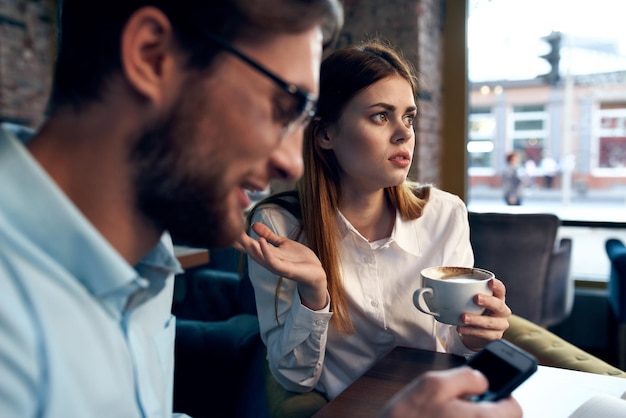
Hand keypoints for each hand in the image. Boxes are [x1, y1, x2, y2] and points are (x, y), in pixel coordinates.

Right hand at [236, 222, 327, 309]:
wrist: (316, 273)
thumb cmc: (299, 259)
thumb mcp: (282, 243)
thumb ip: (269, 235)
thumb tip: (253, 224)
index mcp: (267, 254)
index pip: (249, 245)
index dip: (238, 237)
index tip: (227, 227)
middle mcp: (268, 261)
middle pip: (251, 251)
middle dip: (240, 242)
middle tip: (229, 231)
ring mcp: (276, 266)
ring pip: (259, 257)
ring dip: (250, 247)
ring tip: (242, 236)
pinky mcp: (285, 270)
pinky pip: (272, 261)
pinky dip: (265, 252)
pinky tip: (260, 242)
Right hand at [378, 367, 521, 417]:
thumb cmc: (408, 417)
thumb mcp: (433, 384)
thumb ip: (465, 377)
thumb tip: (482, 379)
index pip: (514, 408)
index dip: (503, 393)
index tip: (490, 387)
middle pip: (498, 417)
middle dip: (482, 404)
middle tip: (459, 399)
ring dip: (466, 413)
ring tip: (442, 411)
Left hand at [457, 278, 511, 350]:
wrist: (477, 333)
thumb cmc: (475, 312)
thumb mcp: (472, 302)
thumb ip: (463, 294)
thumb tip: (437, 287)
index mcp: (498, 298)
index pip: (500, 290)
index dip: (496, 285)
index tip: (489, 281)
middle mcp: (502, 311)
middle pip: (498, 305)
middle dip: (487, 301)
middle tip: (476, 298)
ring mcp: (500, 325)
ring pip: (489, 322)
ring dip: (475, 319)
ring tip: (463, 317)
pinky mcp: (494, 336)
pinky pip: (483, 334)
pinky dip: (470, 331)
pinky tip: (461, 328)